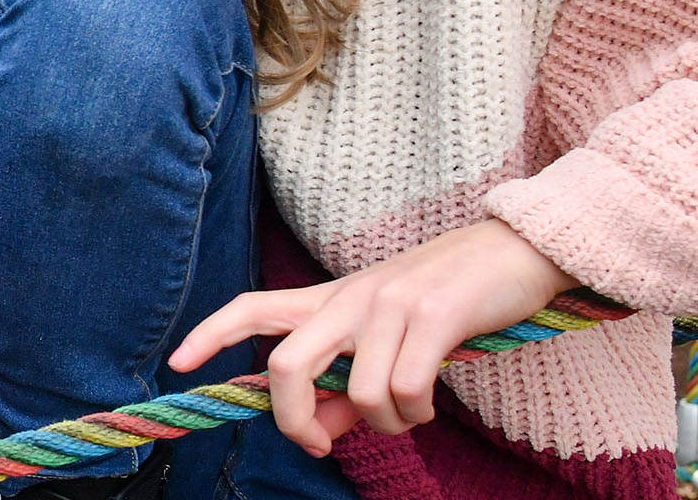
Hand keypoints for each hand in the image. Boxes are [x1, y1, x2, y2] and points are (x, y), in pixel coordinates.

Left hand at [166, 218, 572, 455]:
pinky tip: (430, 401)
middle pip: (286, 364)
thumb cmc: (452, 302)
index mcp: (334, 299)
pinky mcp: (431, 315)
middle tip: (320, 445)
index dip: (211, 334)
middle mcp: (351, 297)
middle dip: (293, 420)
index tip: (178, 363)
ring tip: (411, 411)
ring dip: (386, 425)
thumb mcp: (391, 341)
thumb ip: (347, 386)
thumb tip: (318, 431)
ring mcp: (388, 304)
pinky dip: (416, 413)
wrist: (518, 251)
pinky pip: (403, 391)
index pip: (254, 308)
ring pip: (357, 395)